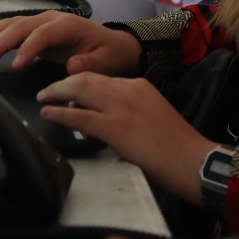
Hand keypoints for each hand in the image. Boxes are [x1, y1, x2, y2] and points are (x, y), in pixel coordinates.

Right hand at [0, 10, 141, 74]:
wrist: (115, 46)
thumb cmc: (111, 53)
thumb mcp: (107, 61)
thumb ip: (90, 65)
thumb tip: (72, 67)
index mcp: (68, 25)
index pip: (43, 34)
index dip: (28, 47)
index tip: (16, 65)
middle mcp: (51, 19)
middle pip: (20, 26)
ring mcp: (41, 23)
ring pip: (11, 24)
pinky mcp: (35, 31)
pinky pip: (11, 30)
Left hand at [37, 73, 214, 202]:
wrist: (194, 161)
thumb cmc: (176, 146)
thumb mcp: (151, 114)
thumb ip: (126, 111)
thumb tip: (98, 120)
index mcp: (139, 85)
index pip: (101, 78)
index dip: (79, 83)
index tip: (68, 90)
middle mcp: (128, 89)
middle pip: (85, 78)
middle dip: (62, 83)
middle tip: (47, 91)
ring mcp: (121, 107)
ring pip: (79, 90)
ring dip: (56, 92)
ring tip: (43, 98)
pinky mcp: (115, 128)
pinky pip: (78, 116)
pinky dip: (59, 114)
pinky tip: (48, 114)